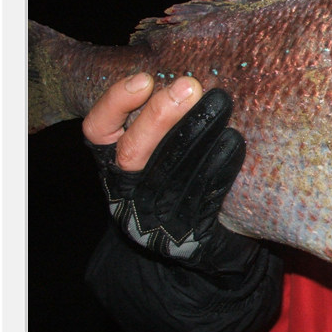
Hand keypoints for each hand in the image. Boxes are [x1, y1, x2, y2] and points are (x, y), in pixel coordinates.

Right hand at [83, 74, 257, 277]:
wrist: (195, 252)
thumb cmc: (179, 185)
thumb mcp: (160, 154)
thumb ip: (165, 123)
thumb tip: (192, 79)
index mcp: (111, 167)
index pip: (98, 132)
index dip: (115, 104)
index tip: (145, 79)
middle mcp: (125, 192)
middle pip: (133, 151)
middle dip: (160, 115)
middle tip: (190, 85)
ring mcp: (152, 216)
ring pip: (169, 171)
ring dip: (196, 133)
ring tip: (221, 103)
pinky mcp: (185, 234)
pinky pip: (201, 196)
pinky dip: (218, 166)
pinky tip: (233, 141)